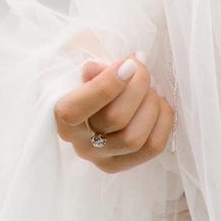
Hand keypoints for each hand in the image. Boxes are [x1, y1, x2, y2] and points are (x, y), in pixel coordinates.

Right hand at [52, 53, 174, 173]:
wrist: (98, 88)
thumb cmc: (89, 71)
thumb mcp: (81, 57)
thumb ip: (88, 62)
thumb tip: (102, 70)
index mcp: (57, 114)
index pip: (76, 110)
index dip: (106, 86)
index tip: (128, 63)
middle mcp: (77, 142)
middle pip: (113, 120)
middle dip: (137, 87)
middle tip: (142, 66)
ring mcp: (100, 157)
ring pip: (133, 139)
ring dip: (151, 105)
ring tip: (153, 84)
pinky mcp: (122, 163)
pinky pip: (151, 148)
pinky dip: (163, 121)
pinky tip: (160, 101)